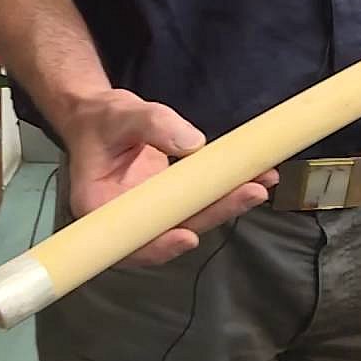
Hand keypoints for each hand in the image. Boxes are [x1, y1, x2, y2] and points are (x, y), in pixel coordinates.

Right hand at [61, 89, 278, 266]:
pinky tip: (255, 176)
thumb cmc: (100, 120)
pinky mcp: (173, 200)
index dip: (159, 246)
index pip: (128, 240)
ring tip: (260, 183)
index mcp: (100, 206)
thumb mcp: (120, 114)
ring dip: (229, 203)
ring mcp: (154, 210)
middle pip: (174, 229)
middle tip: (249, 194)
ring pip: (194, 217)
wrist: (102, 118)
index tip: (187, 236)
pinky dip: (227, 189)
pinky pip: (201, 200)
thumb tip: (192, 144)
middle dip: (214, 214)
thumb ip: (154, 125)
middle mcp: (128, 217)